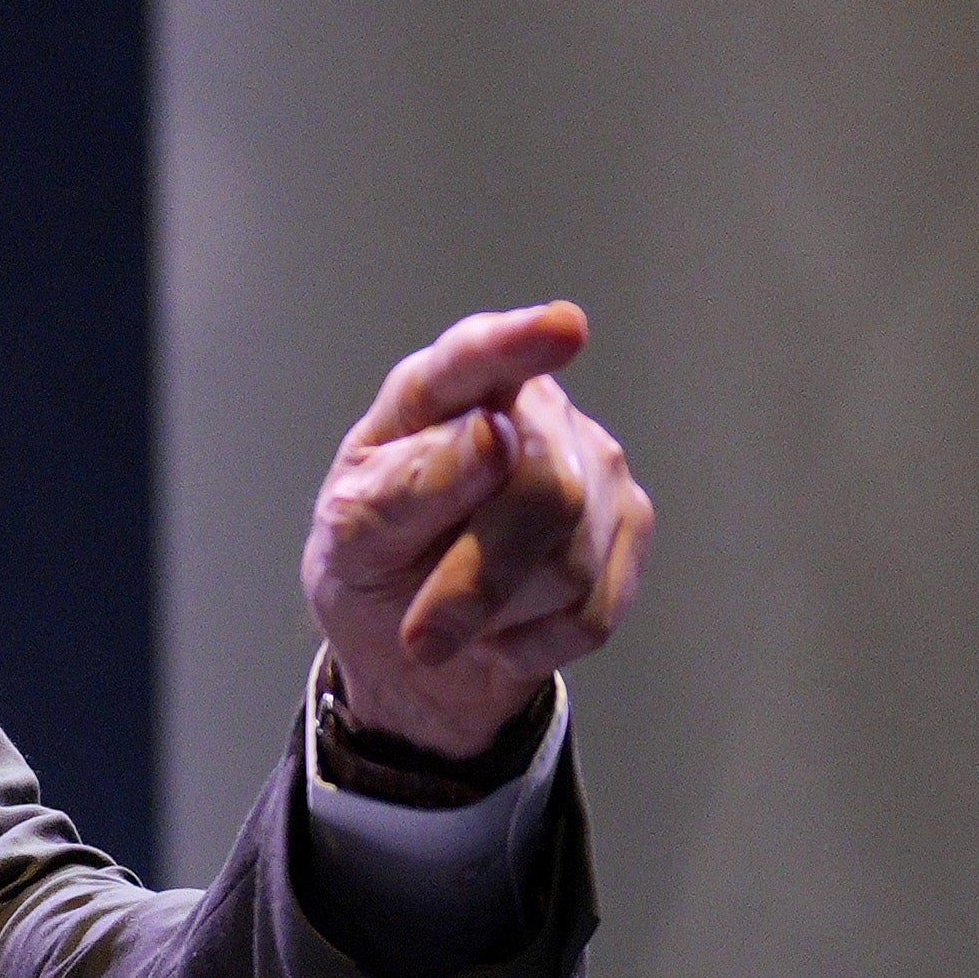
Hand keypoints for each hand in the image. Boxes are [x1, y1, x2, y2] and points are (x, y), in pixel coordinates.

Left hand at [302, 303, 654, 755]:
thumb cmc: (372, 563)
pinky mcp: (628, 526)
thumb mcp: (351, 537)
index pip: (475, 360)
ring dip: (493, 615)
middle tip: (420, 638)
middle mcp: (530, 412)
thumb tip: (493, 435)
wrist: (409, 647)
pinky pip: (591, 611)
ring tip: (452, 613)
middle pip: (544, 491)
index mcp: (438, 394)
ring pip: (570, 561)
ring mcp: (592, 464)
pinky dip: (529, 646)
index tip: (563, 329)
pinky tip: (499, 631)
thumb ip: (404, 488)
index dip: (517, 345)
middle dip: (476, 579)